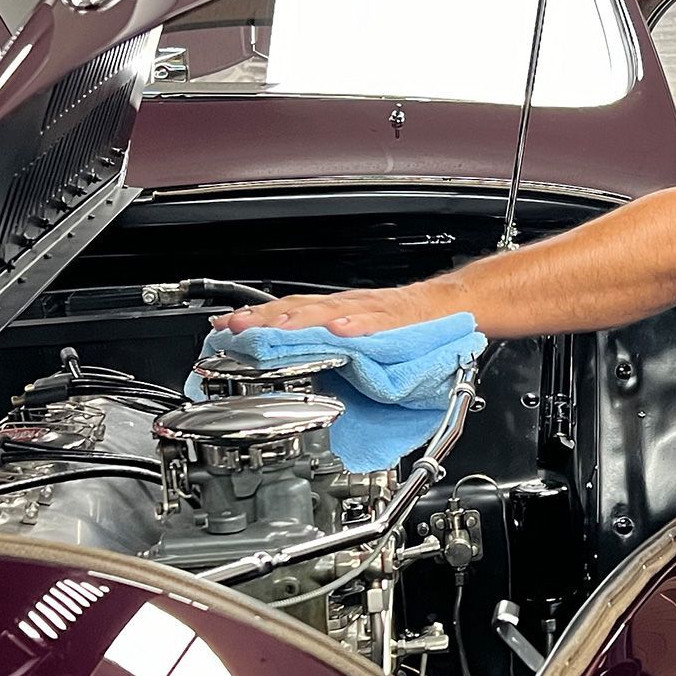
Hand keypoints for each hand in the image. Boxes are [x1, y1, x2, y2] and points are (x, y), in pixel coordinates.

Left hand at [208, 284, 446, 335]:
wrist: (452, 306)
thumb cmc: (407, 325)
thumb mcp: (359, 340)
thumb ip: (329, 351)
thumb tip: (289, 370)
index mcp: (336, 315)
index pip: (288, 312)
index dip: (255, 319)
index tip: (223, 328)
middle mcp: (349, 309)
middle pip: (300, 310)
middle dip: (265, 320)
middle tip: (236, 329)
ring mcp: (373, 313)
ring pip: (331, 312)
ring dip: (301, 320)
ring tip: (277, 329)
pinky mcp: (399, 321)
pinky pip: (377, 322)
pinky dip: (358, 326)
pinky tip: (341, 331)